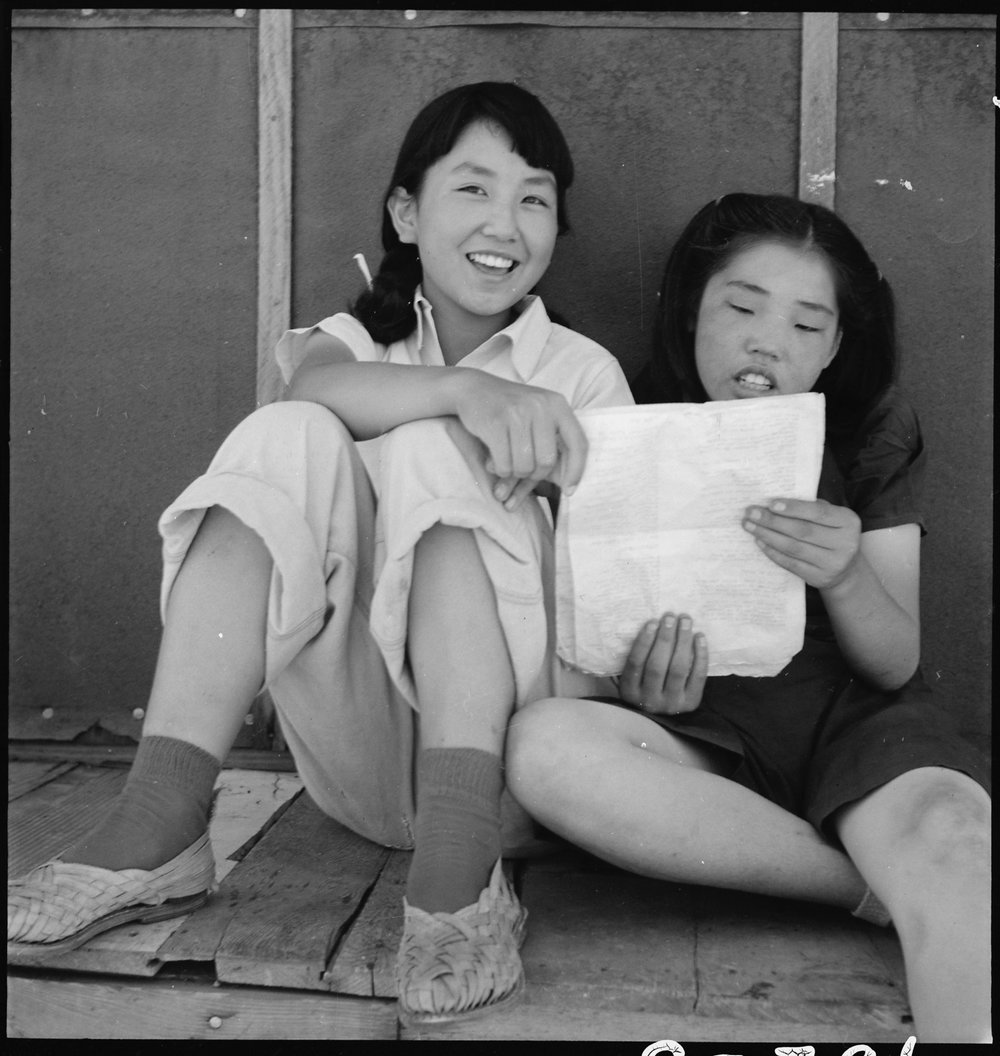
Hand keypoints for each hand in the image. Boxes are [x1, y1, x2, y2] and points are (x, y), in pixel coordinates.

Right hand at [453, 372, 587, 510]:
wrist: (474, 388)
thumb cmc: (512, 409)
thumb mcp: (539, 413)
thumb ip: (555, 439)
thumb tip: (567, 482)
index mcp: (557, 404)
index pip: (578, 444)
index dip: (576, 471)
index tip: (569, 490)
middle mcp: (540, 406)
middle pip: (547, 461)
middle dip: (535, 474)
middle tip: (524, 470)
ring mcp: (517, 414)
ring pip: (524, 466)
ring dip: (514, 473)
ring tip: (508, 462)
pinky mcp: (495, 424)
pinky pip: (504, 464)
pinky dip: (500, 470)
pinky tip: (495, 460)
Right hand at [618, 612, 707, 714]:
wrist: (663, 713)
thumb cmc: (645, 684)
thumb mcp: (633, 677)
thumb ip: (637, 658)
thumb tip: (648, 626)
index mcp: (629, 691)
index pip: (635, 663)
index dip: (644, 641)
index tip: (652, 622)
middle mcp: (649, 700)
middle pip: (657, 665)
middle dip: (664, 638)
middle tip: (670, 617)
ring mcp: (671, 703)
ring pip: (677, 669)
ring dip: (682, 642)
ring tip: (685, 622)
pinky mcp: (690, 703)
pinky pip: (697, 676)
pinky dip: (700, 655)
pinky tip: (699, 637)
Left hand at [742, 498, 861, 590]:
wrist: (846, 570)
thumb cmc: (831, 535)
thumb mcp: (830, 518)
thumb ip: (810, 508)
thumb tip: (775, 502)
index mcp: (848, 521)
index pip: (818, 512)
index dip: (793, 508)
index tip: (771, 503)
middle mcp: (845, 543)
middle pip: (802, 530)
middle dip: (773, 521)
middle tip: (751, 513)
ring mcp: (833, 563)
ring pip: (793, 547)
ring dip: (767, 535)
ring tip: (749, 526)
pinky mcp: (819, 578)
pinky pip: (790, 563)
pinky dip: (773, 552)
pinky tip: (760, 542)